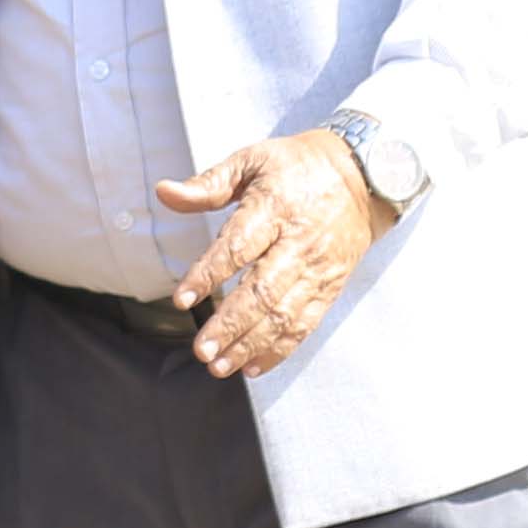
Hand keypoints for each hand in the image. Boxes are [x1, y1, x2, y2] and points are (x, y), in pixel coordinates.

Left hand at [156, 127, 393, 380]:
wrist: (363, 176)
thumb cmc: (297, 166)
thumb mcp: (252, 161)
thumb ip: (208, 184)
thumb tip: (163, 192)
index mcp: (274, 207)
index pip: (238, 246)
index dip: (208, 274)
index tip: (182, 299)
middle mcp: (298, 242)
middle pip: (262, 290)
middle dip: (230, 325)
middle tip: (201, 350)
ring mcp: (317, 268)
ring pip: (284, 315)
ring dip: (250, 345)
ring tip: (219, 365)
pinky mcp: (330, 286)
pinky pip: (305, 324)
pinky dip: (279, 349)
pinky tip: (252, 366)